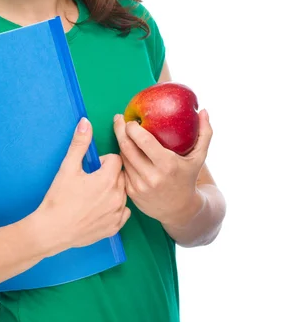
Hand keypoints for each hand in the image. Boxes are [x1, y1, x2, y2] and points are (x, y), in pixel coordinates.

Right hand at [36, 117, 130, 256]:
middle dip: (109, 174)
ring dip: (113, 190)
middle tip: (90, 181)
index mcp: (107, 179)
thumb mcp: (67, 168)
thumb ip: (79, 143)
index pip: (116, 159)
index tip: (91, 168)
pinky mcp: (115, 228)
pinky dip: (115, 208)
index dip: (103, 161)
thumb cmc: (59, 198)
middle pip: (121, 175)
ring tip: (93, 195)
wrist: (52, 230)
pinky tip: (99, 208)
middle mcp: (118, 196)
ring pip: (123, 193)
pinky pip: (123, 212)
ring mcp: (117, 214)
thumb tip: (86, 122)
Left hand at [112, 110, 212, 225]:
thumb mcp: (199, 157)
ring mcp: (139, 186)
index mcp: (167, 165)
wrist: (180, 210)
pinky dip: (122, 158)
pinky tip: (125, 150)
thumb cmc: (188, 178)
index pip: (143, 141)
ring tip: (123, 133)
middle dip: (119, 129)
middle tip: (118, 119)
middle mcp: (152, 176)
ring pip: (122, 157)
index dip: (132, 127)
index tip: (131, 119)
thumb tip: (204, 111)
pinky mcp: (131, 193)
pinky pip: (122, 169)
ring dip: (121, 143)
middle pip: (127, 147)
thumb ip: (204, 133)